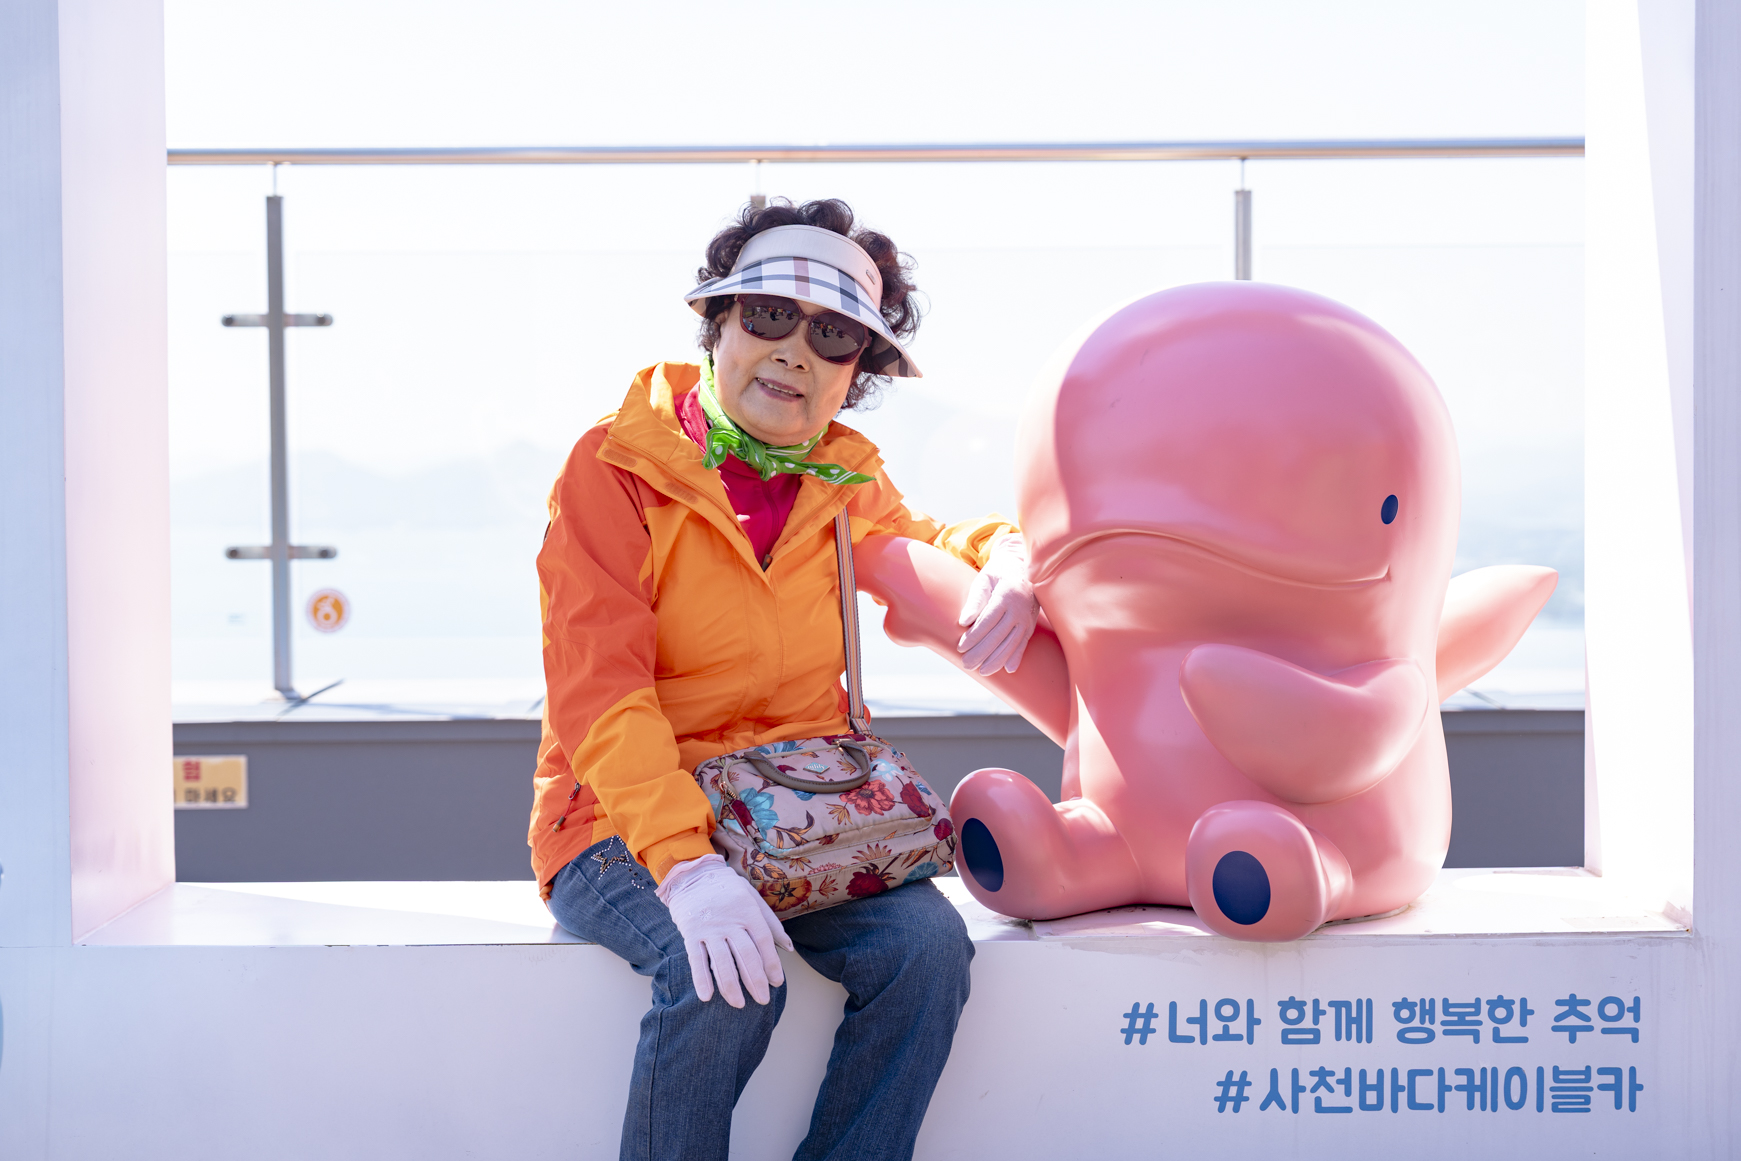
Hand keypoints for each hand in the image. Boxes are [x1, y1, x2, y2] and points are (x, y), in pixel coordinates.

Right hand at [657, 854, 792, 1006]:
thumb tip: (789, 948)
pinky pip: (696, 960)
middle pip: (746, 956)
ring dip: (731, 987)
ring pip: (722, 962)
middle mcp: (730, 921)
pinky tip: (707, 997)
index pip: (763, 942)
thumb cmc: (727, 888)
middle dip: (755, 981)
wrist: (692, 873)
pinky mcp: (691, 933)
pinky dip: (701, 979)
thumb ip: (771, 923)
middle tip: (762, 1000)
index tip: (777, 982)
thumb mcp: (752, 898)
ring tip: (739, 1004)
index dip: (771, 964)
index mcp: (748, 911)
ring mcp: (709, 929)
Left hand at [956, 533, 1038, 673]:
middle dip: (982, 652)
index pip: (988, 620)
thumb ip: (975, 600)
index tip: (961, 647)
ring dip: (997, 660)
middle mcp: (1020, 608)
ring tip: (983, 671)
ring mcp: (1027, 618)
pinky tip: (1008, 669)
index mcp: (1007, 594)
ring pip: (1012, 643)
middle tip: (966, 664)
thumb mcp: (984, 579)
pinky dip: (1017, 657)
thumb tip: (964, 622)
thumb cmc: (998, 573)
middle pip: (999, 635)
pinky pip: (1024, 643)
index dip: (974, 636)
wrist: (1022, 566)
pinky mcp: (1031, 624)